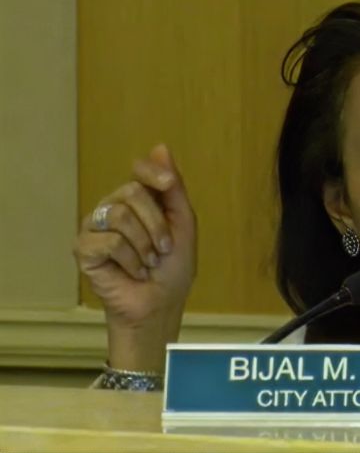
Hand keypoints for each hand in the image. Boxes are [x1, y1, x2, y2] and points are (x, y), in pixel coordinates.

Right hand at [73, 144, 196, 370]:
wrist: (160, 305)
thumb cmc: (173, 268)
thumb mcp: (183, 223)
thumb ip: (173, 188)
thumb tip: (160, 147)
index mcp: (138, 201)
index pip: (138, 171)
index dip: (154, 174)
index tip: (169, 186)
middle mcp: (113, 208)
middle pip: (132, 192)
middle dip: (157, 223)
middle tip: (163, 247)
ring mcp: (95, 227)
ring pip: (120, 214)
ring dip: (145, 245)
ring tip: (148, 262)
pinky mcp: (83, 249)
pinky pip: (109, 241)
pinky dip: (130, 260)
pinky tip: (132, 271)